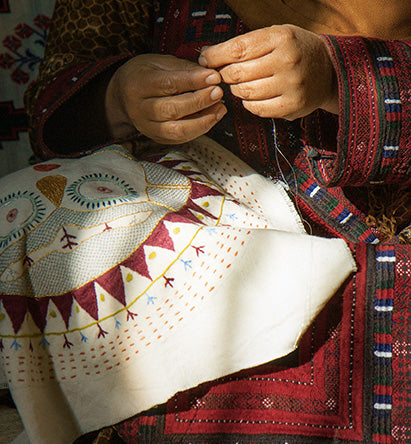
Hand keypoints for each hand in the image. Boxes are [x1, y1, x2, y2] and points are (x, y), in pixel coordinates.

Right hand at [105, 54, 226, 143]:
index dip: (193, 81)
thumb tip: (211, 76)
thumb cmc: (145, 74)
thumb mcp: (159, 63)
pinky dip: (199, 129)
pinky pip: (181, 138)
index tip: (214, 77)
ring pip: (177, 130)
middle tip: (218, 92)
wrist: (123, 96)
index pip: (168, 84)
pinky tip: (212, 117)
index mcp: (138, 84)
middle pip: (172, 109)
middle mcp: (139, 109)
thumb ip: (184, 68)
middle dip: (199, 102)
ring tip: (220, 108)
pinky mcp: (157, 138)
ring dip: (203, 120)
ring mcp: (147, 127)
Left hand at [198, 25, 337, 119]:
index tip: (205, 59)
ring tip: (240, 84)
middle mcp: (287, 61)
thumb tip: (209, 57)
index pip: (237, 49)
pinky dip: (248, 104)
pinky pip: (257, 109)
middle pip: (237, 73)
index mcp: (281, 38)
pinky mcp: (292, 106)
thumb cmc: (296, 51)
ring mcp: (291, 86)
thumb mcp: (277, 36)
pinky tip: (252, 96)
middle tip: (223, 74)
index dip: (215, 56)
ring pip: (245, 92)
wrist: (330, 71)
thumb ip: (247, 45)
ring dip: (236, 90)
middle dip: (224, 74)